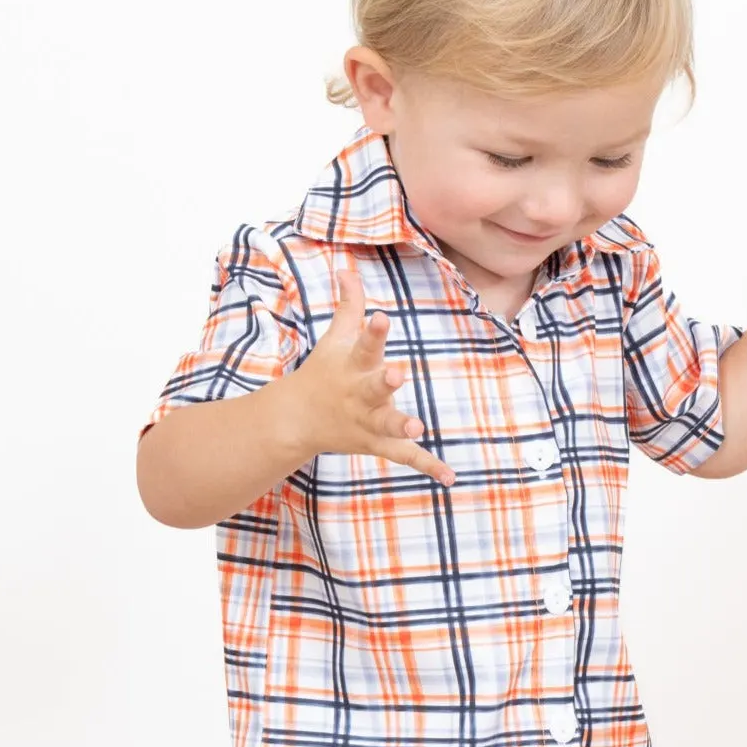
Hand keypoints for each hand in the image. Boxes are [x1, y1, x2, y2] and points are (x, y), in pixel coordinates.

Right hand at [290, 269, 455, 486]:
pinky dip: (427, 466)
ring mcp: (368, 421)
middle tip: (398, 373)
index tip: (382, 315)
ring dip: (401, 425)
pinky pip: (405, 456)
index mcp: (353, 366)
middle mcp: (360, 394)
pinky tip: (450, 477)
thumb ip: (348, 305)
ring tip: (418, 426)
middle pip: (374, 387)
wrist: (296, 421)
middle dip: (385, 381)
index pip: (364, 344)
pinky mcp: (378, 443)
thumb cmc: (324, 372)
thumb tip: (347, 269)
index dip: (374, 330)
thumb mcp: (334, 339)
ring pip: (386, 425)